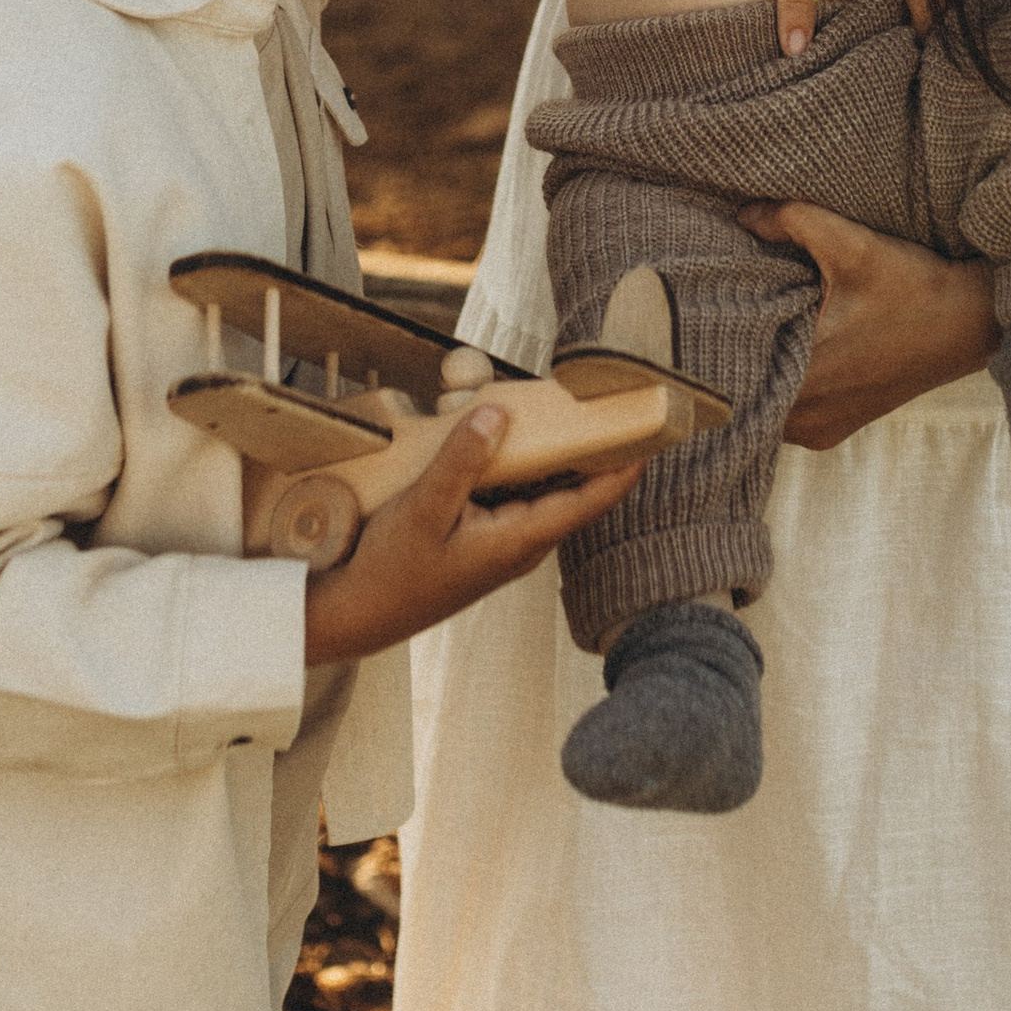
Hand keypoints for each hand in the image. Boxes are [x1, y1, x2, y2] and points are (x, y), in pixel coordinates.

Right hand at [300, 406, 625, 664]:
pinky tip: (507, 432)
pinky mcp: (483, 535)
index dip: (627, 463)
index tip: (652, 427)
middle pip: (576, 488)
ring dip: (557, 450)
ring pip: (545, 487)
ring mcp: (504, 540)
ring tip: (570, 403)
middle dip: (597, 445)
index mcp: (520, 540)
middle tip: (613, 396)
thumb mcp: (423, 509)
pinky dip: (522, 461)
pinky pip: (516, 491)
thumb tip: (500, 413)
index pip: (593, 499)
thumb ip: (462, 461)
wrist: (358, 613)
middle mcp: (522, 542)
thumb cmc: (390, 570)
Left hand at [738, 204, 1000, 448]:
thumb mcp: (853, 243)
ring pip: (760, 405)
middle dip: (731, 352)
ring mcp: (818, 430)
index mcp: (804, 373)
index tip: (708, 307)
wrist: (970, 322)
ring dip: (755, 374)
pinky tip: (784, 355)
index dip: (713, 335)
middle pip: (740, 387)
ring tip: (755, 332)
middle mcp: (806, 415)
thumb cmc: (914, 286)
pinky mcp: (832, 432)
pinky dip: (779, 390)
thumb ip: (792, 220)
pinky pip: (785, 416)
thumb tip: (744, 214)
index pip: (728, 364)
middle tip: (722, 314)